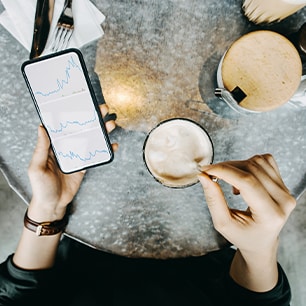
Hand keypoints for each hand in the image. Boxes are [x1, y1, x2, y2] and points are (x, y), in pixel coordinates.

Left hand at [27, 104, 117, 221]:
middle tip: (103, 109)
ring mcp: (77, 155)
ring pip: (91, 139)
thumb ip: (41, 148)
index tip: (83, 104)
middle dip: (93, 118)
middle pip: (82, 129)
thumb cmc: (41, 187)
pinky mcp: (85, 165)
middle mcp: (67, 147)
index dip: (74, 114)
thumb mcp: (37, 167)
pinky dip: (106, 150)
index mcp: (54, 145)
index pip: (64, 126)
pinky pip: (96, 155)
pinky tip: (114, 145)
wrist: (53, 204)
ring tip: (111, 124)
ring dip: (102, 131)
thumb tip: (41, 127)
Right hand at [198, 154, 295, 255]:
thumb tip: (204, 176)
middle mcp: (283, 201)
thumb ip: (213, 200)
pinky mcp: (283, 183)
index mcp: (271, 215)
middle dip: (226, 167)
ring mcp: (286, 190)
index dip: (224, 171)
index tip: (205, 170)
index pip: (247, 182)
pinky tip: (242, 179)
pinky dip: (248, 164)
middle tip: (210, 173)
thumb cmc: (242, 236)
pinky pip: (264, 161)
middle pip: (251, 168)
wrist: (261, 241)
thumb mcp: (223, 224)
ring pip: (257, 162)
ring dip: (236, 166)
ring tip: (230, 183)